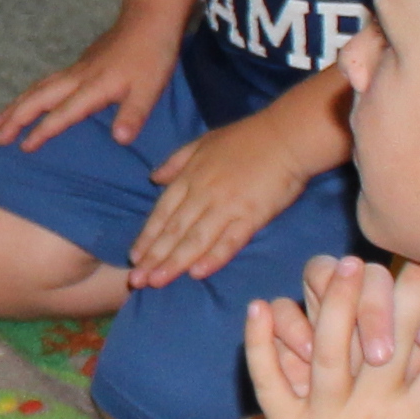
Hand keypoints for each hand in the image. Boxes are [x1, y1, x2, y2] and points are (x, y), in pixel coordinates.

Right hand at [0, 17, 173, 152]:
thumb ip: (134, 114)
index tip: (23, 147)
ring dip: (17, 105)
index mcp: (93, 86)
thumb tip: (120, 139)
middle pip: (38, 97)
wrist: (149, 19)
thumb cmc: (152, 55)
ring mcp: (76, 69)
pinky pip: (46, 82)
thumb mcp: (150, 88)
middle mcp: (78, 77)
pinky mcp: (79, 65)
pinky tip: (27, 101)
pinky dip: (30, 94)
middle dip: (15, 117)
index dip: (42, 131)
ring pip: (38, 88)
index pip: (62, 113)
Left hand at [126, 102, 317, 288]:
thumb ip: (176, 161)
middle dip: (153, 257)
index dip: (147, 237)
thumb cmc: (246, 138)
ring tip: (156, 282)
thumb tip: (154, 178)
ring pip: (195, 239)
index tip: (133, 258)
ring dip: (174, 262)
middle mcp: (203, 193)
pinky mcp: (251, 216)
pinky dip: (213, 258)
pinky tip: (197, 273)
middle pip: (173, 230)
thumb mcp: (203, 142)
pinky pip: (229, 241)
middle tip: (136, 280)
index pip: (162, 212)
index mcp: (190, 177)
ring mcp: (227, 206)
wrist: (286, 137)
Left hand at [243, 264, 419, 418]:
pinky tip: (259, 308)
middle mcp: (373, 412)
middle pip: (394, 337)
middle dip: (407, 289)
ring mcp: (327, 418)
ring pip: (332, 348)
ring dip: (337, 301)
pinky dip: (261, 345)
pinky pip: (271, 381)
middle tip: (415, 250)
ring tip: (345, 263)